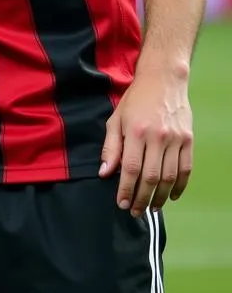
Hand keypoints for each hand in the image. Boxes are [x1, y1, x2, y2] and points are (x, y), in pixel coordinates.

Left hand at [99, 69, 192, 216]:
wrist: (163, 81)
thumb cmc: (135, 100)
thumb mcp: (116, 119)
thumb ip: (110, 147)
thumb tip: (104, 172)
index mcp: (136, 132)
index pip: (130, 168)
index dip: (125, 189)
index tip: (121, 203)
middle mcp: (157, 137)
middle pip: (151, 177)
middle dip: (142, 198)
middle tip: (135, 211)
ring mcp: (176, 140)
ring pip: (169, 177)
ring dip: (161, 197)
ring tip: (152, 208)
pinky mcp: (189, 141)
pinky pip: (186, 170)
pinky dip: (179, 186)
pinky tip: (172, 196)